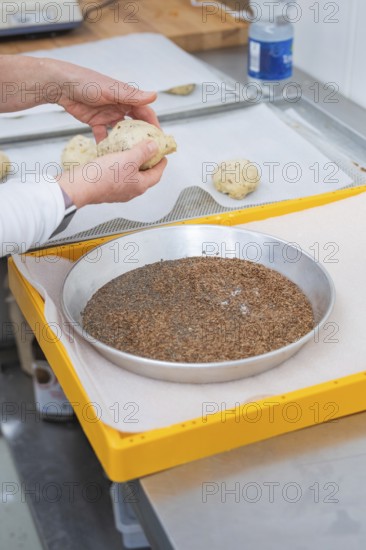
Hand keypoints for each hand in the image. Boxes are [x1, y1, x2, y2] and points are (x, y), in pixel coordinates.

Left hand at [0, 56, 159, 141]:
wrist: (60, 84)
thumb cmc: (86, 82)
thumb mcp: (110, 90)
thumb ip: (131, 95)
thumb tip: (154, 96)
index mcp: (125, 97)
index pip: (145, 112)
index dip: (153, 124)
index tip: (159, 139)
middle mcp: (119, 106)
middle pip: (134, 123)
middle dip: (141, 136)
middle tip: (148, 151)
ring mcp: (107, 114)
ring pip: (120, 132)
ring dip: (124, 142)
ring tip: (130, 156)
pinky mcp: (95, 121)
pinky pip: (104, 135)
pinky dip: (106, 144)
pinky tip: (108, 154)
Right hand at [58, 140, 166, 207]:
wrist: (79, 186)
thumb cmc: (103, 176)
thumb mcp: (128, 159)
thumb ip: (143, 152)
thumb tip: (154, 146)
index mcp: (139, 185)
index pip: (157, 174)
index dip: (161, 163)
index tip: (163, 155)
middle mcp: (130, 191)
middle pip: (144, 175)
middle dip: (146, 162)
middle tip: (147, 151)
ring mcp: (117, 190)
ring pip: (129, 174)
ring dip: (131, 162)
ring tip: (129, 150)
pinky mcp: (105, 187)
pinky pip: (115, 174)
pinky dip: (117, 164)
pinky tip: (112, 156)